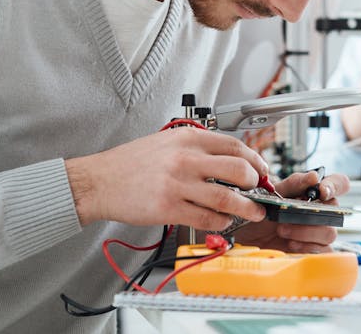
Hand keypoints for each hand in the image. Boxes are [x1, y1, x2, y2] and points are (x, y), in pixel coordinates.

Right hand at [65, 127, 267, 229]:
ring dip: (247, 208)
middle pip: (239, 170)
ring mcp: (178, 184)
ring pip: (227, 198)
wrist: (98, 181)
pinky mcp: (168, 208)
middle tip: (258, 191)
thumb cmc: (131, 162)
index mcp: (188, 138)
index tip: (262, 170)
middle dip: (256, 183)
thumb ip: (198, 147)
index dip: (256, 160)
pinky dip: (221, 222)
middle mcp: (186, 159)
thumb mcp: (168, 141)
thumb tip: (231, 159)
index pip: (235, 145)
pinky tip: (223, 222)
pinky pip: (206, 218)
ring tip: (254, 212)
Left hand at [233, 171, 350, 252]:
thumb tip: (314, 176)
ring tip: (282, 230)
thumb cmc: (262, 213)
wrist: (246, 238)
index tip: (322, 192)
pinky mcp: (315, 250)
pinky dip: (306, 247)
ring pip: (330, 232)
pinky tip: (290, 243)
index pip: (340, 183)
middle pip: (336, 211)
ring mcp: (320, 232)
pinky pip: (324, 251)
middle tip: (289, 216)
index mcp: (315, 193)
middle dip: (311, 214)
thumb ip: (293, 184)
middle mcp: (321, 211)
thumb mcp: (273, 194)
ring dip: (305, 231)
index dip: (335, 186)